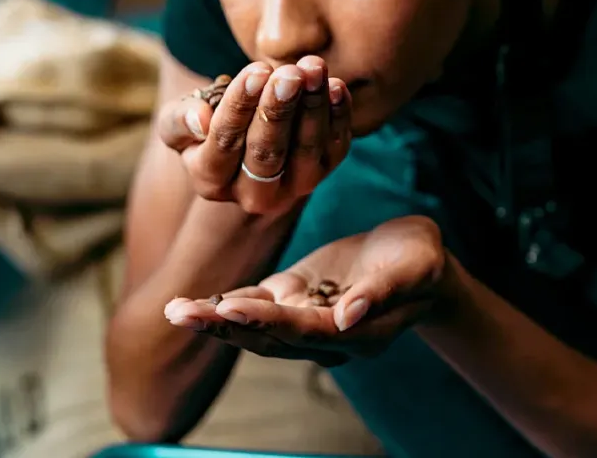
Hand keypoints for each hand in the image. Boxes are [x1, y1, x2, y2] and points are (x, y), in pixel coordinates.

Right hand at [157, 56, 351, 214]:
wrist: (247, 142)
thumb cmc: (207, 125)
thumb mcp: (177, 123)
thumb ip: (178, 121)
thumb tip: (201, 120)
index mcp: (211, 182)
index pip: (225, 142)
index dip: (240, 106)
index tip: (256, 71)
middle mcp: (253, 194)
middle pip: (267, 153)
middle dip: (279, 110)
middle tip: (289, 74)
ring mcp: (293, 187)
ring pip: (305, 151)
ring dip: (312, 108)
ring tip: (313, 70)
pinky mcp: (324, 172)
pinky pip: (335, 148)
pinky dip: (339, 117)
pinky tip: (336, 86)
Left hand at [164, 216, 450, 365]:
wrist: (416, 259)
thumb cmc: (420, 262)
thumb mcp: (415, 268)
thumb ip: (381, 294)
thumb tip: (347, 317)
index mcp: (354, 333)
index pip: (304, 331)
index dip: (267, 322)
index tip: (230, 308)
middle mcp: (324, 335)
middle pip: (268, 336)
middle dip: (223, 326)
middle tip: (180, 314)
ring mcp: (306, 317)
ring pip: (254, 324)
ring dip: (215, 320)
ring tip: (176, 310)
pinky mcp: (295, 297)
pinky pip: (257, 305)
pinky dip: (226, 305)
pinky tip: (195, 303)